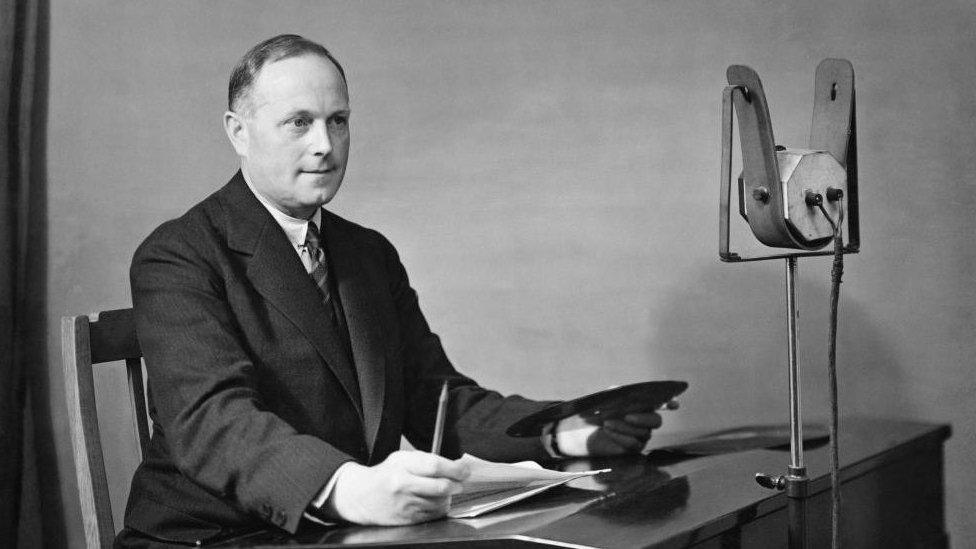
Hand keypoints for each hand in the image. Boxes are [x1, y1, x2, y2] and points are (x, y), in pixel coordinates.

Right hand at [326, 450, 469, 524]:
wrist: (361, 496)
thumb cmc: (384, 475)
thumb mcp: (401, 458)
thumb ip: (425, 460)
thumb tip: (454, 465)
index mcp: (402, 467)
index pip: (434, 466)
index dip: (455, 468)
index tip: (464, 470)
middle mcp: (403, 486)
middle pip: (441, 486)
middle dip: (456, 484)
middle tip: (459, 482)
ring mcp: (405, 505)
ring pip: (440, 502)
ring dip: (448, 497)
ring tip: (442, 491)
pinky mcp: (407, 519)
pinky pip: (434, 515)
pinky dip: (439, 508)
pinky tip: (433, 501)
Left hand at [554, 400, 676, 456]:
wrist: (580, 431)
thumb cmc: (595, 411)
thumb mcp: (606, 399)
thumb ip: (619, 394)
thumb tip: (627, 393)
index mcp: (642, 405)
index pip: (662, 403)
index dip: (670, 403)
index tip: (673, 404)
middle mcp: (645, 421)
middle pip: (656, 421)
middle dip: (644, 418)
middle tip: (627, 415)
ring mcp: (640, 436)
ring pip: (644, 433)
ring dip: (625, 427)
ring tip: (606, 422)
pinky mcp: (632, 450)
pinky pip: (634, 444)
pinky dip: (621, 436)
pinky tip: (608, 431)